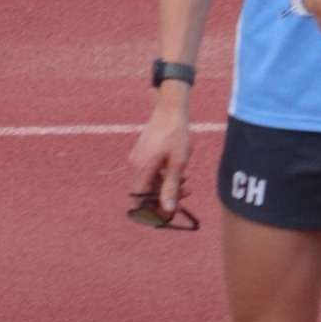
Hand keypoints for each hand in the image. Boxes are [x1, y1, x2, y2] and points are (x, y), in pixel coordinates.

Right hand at [127, 97, 192, 215]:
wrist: (170, 109)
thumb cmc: (176, 134)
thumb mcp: (178, 163)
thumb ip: (171, 187)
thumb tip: (167, 209)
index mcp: (141, 169)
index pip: (139, 199)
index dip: (151, 209)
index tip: (169, 212)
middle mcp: (135, 165)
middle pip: (144, 193)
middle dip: (163, 198)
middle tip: (183, 198)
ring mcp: (138, 159)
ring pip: (149, 183)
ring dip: (166, 187)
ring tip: (186, 185)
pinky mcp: (143, 154)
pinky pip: (150, 173)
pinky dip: (163, 177)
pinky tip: (179, 174)